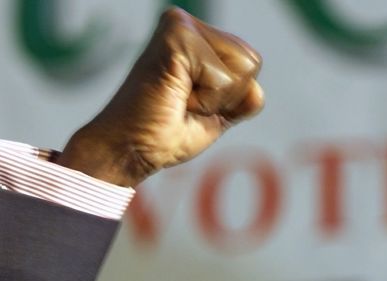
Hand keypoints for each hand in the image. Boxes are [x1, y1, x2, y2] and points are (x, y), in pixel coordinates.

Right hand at [58, 7, 262, 186]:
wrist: (129, 151)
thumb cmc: (164, 135)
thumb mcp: (216, 116)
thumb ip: (241, 101)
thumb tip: (257, 91)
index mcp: (196, 37)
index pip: (251, 62)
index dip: (230, 98)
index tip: (191, 106)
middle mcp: (187, 24)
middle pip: (252, 62)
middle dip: (227, 97)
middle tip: (184, 104)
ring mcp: (181, 26)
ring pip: (244, 68)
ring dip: (216, 99)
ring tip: (179, 101)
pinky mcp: (177, 38)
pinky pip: (225, 78)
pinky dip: (207, 101)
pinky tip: (175, 99)